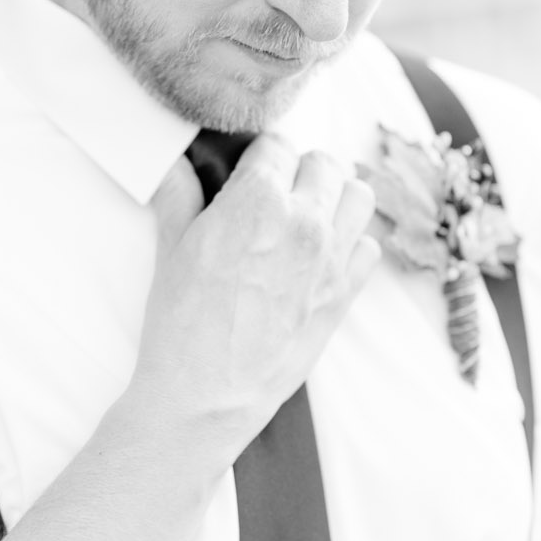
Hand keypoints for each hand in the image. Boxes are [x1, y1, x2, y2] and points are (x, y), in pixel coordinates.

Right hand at [132, 136, 378, 452]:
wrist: (207, 395)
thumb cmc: (182, 326)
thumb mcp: (171, 250)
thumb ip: (178, 195)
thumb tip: (173, 164)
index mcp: (258, 200)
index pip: (277, 145)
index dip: (260, 157)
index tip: (249, 173)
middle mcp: (305, 221)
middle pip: (324, 163)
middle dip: (300, 171)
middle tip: (277, 195)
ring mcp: (332, 258)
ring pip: (359, 196)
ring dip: (335, 198)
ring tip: (307, 216)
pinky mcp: (345, 294)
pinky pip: (369, 247)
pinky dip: (351, 243)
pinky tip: (322, 256)